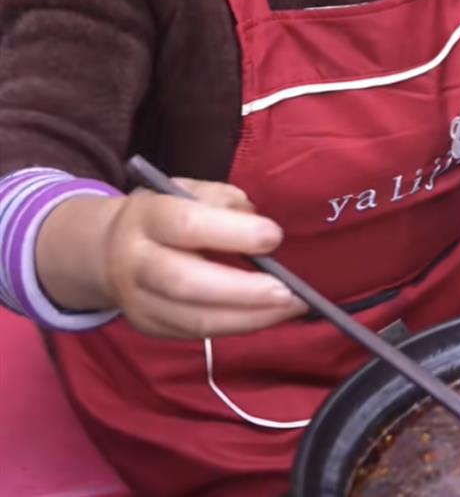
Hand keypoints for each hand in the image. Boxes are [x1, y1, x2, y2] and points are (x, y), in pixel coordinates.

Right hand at [37, 179, 305, 337]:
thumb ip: (222, 201)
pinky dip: (236, 327)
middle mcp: (136, 262)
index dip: (233, 233)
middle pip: (186, 283)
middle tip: (289, 291)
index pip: (187, 226)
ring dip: (248, 318)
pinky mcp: (148, 327)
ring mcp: (137, 301)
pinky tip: (267, 317)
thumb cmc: (163, 214)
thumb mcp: (187, 190)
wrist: (104, 251)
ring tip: (290, 308)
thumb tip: (257, 220)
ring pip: (192, 319)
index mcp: (147, 216)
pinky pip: (194, 333)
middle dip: (243, 291)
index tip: (274, 236)